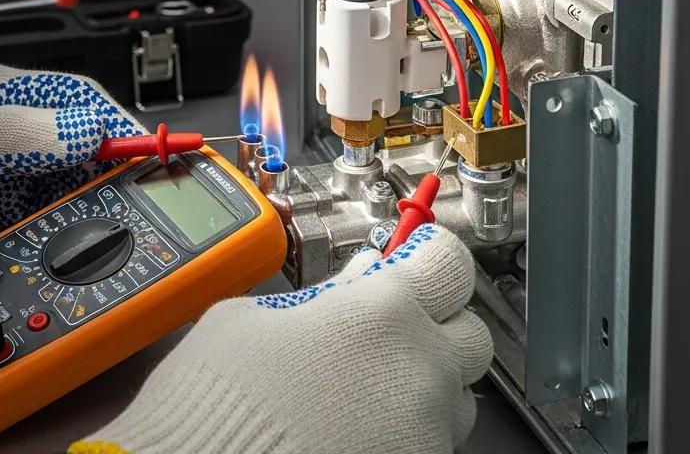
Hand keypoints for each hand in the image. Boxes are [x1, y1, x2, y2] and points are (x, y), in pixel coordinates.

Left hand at [0, 64, 144, 273]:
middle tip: (127, 207)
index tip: (149, 159)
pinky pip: (36, 213)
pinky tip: (47, 245)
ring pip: (63, 182)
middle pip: (79, 142)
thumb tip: (82, 130)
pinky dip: (48, 229)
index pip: (78, 99)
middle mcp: (7, 125)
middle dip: (105, 172)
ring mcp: (0, 165)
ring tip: (86, 232)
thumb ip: (7, 136)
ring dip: (77, 206)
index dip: (118, 126)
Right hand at [73, 224, 492, 453]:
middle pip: (471, 333)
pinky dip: (406, 426)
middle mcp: (419, 374)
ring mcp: (424, 434)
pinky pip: (430, 439)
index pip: (450, 262)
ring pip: (455, 397)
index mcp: (382, 313)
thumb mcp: (254, 317)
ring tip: (364, 385)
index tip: (414, 256)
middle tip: (388, 325)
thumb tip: (358, 282)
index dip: (429, 254)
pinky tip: (355, 423)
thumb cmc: (218, 398)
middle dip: (435, 322)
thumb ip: (325, 294)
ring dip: (423, 382)